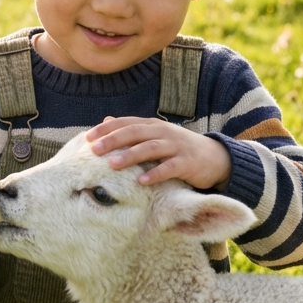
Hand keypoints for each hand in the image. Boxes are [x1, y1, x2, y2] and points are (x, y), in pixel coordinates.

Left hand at [84, 116, 231, 189]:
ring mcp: (176, 147)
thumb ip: (132, 130)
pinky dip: (155, 174)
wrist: (215, 157)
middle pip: (135, 133)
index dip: (107, 129)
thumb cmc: (178, 149)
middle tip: (94, 150)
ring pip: (150, 148)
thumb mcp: (155, 136)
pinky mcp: (187, 163)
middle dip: (114, 140)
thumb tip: (106, 121)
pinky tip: (141, 181)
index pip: (126, 123)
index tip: (88, 138)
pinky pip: (170, 168)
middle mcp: (163, 133)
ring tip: (112, 164)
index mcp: (153, 126)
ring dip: (131, 156)